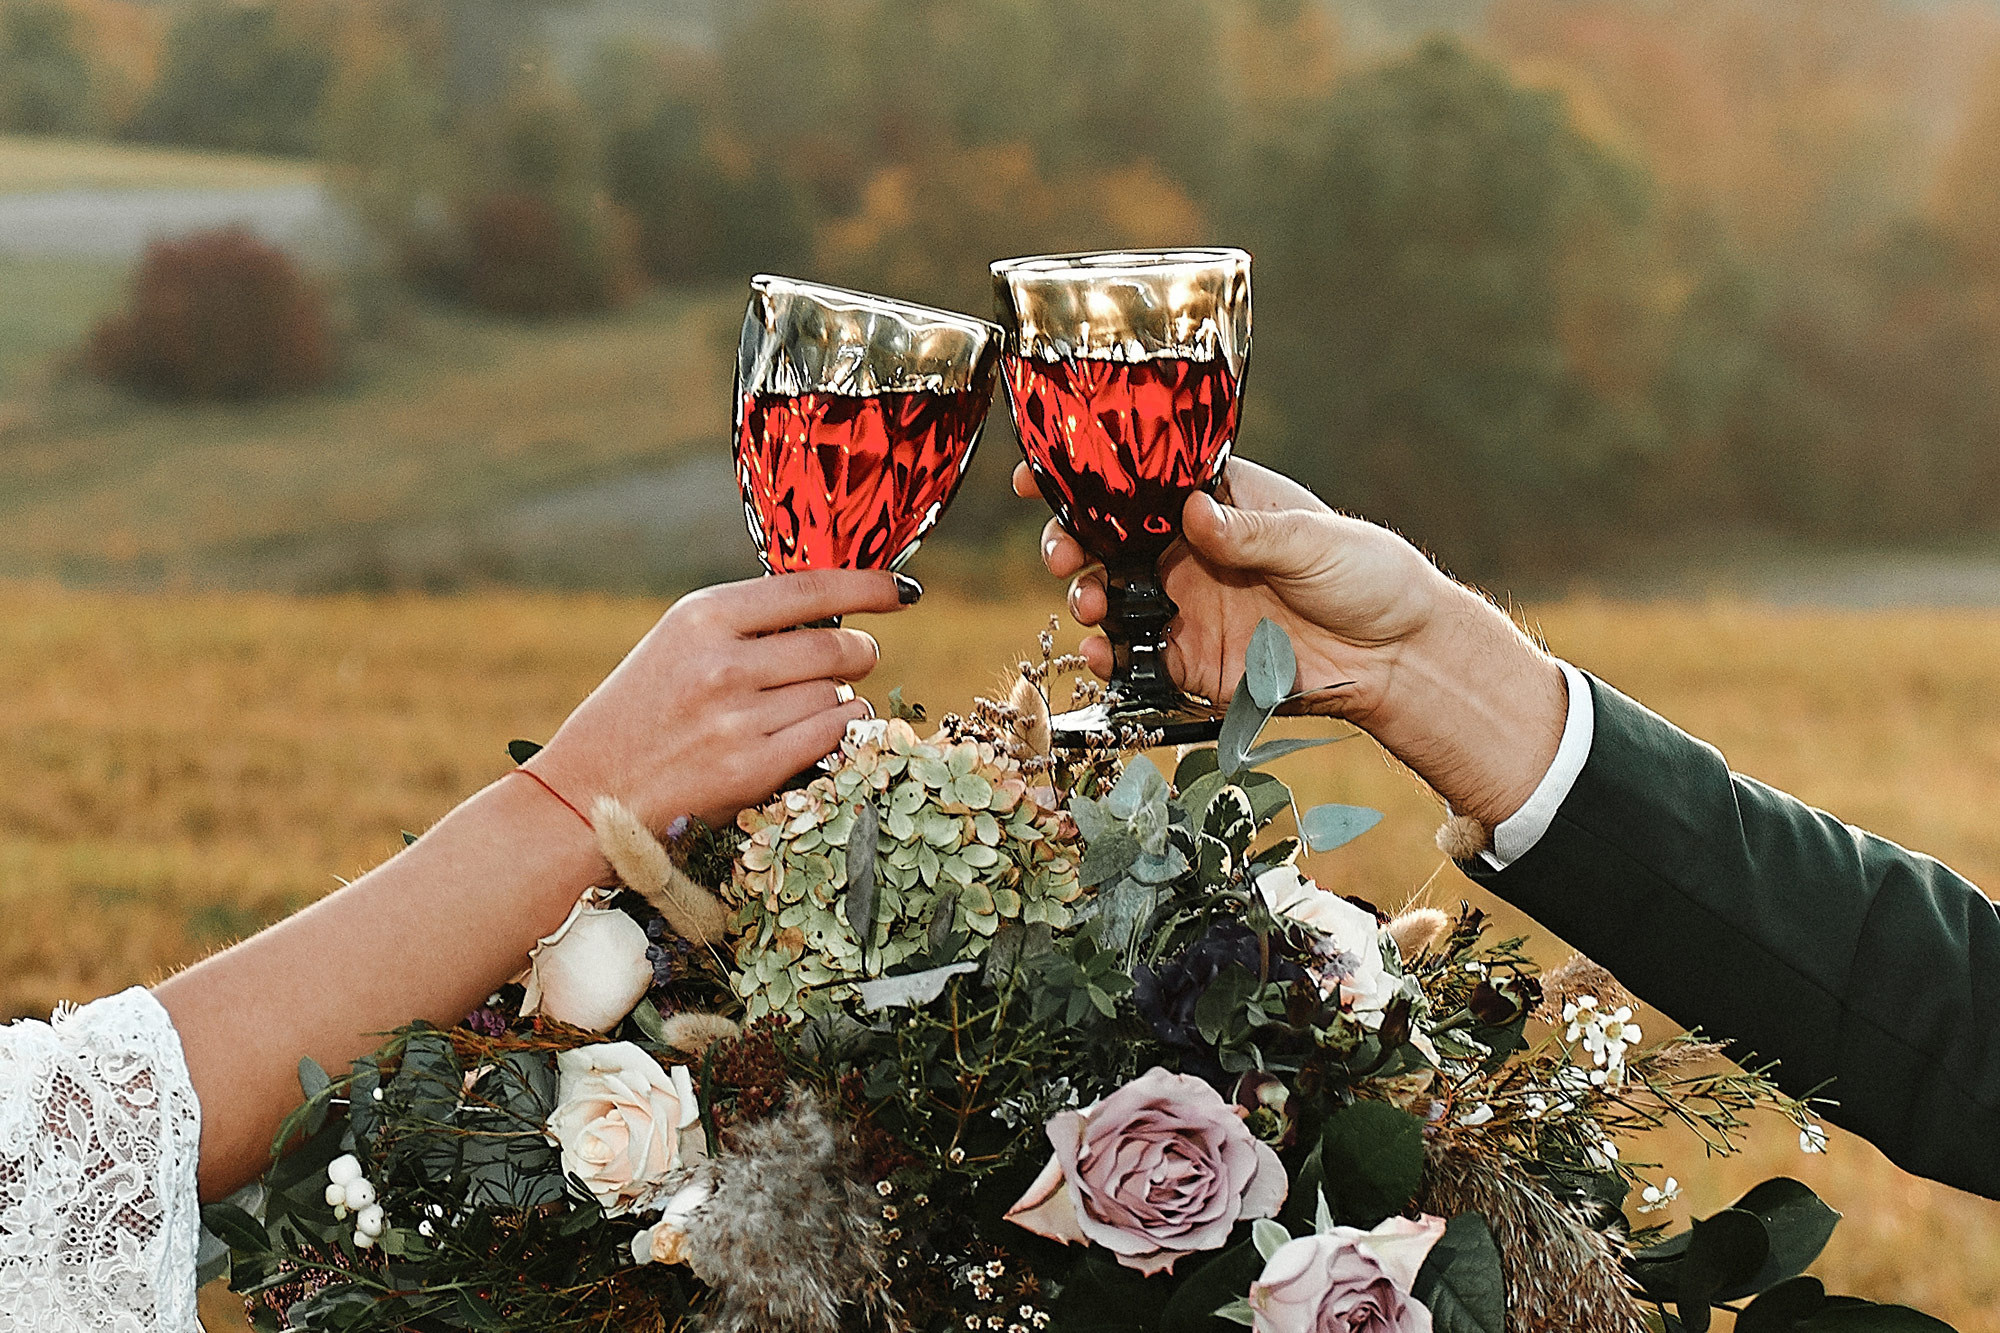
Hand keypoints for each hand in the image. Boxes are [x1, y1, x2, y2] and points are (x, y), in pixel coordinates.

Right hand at [528, 569, 911, 827]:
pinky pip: (832, 736)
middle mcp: (722, 662)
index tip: (901, 591)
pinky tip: (824, 731)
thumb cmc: (641, 715)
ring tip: (815, 706)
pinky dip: (841, 731)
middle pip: (835, 645)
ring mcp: (738, 719)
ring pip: (837, 694)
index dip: (868, 587)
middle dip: (859, 652)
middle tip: (859, 657)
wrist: (587, 793)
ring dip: (844, 698)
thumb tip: (839, 614)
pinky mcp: (752, 769)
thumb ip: (749, 627)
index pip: (810, 588)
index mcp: (702, 616)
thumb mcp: (680, 646)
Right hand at [1020, 458, 1452, 723]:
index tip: (1041, 471)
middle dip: (1071, 541)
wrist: (1396, 656)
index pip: (1140, 479)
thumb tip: (1193, 510)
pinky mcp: (1192, 661)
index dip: (1088, 474)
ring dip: (1086, 598)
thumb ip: (1248, 530)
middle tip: (1063, 552)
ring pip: (1112, 598)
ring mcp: (1187, 606)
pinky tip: (1102, 653)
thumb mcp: (1311, 538)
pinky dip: (1108, 656)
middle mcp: (1191, 551)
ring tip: (1091, 604)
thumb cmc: (1366, 574)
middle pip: (1109, 539)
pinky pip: (1135, 658)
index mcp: (1217, 502)